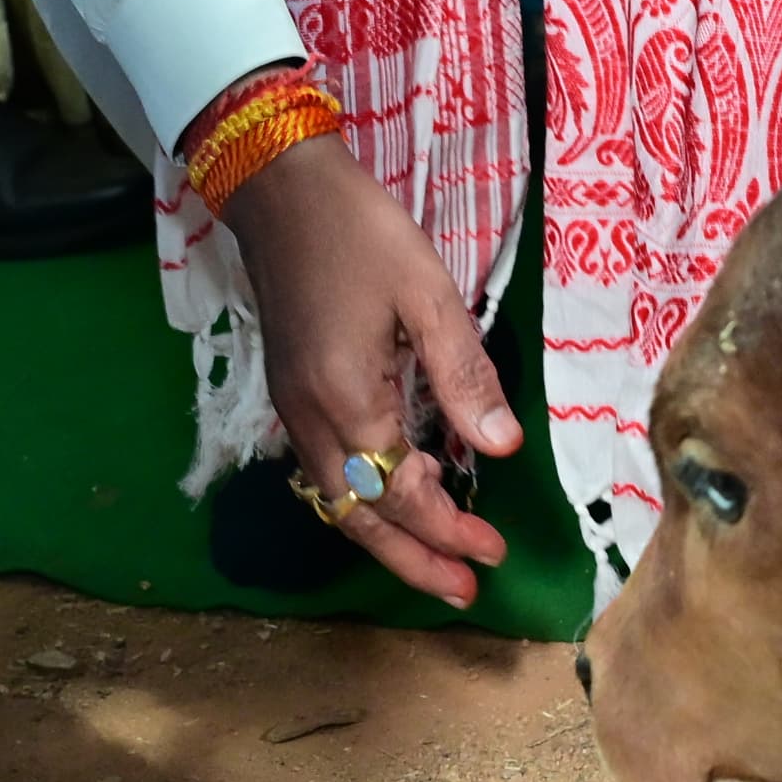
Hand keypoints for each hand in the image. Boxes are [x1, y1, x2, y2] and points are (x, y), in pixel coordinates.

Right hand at [220, 126, 525, 607]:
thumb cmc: (360, 232)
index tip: (494, 553)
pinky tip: (391, 504)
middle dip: (413, 560)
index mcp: (347, 398)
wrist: (280, 190)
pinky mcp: (287, 394)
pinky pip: (324, 474)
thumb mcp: (427, 292)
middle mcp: (310, 419)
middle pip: (360, 518)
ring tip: (433, 567)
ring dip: (384, 541)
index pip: (402, 492)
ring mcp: (290, 410)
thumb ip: (464, 373)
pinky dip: (360, 505)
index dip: (448, 529)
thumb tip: (502, 448)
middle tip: (464, 591)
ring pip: (336, 502)